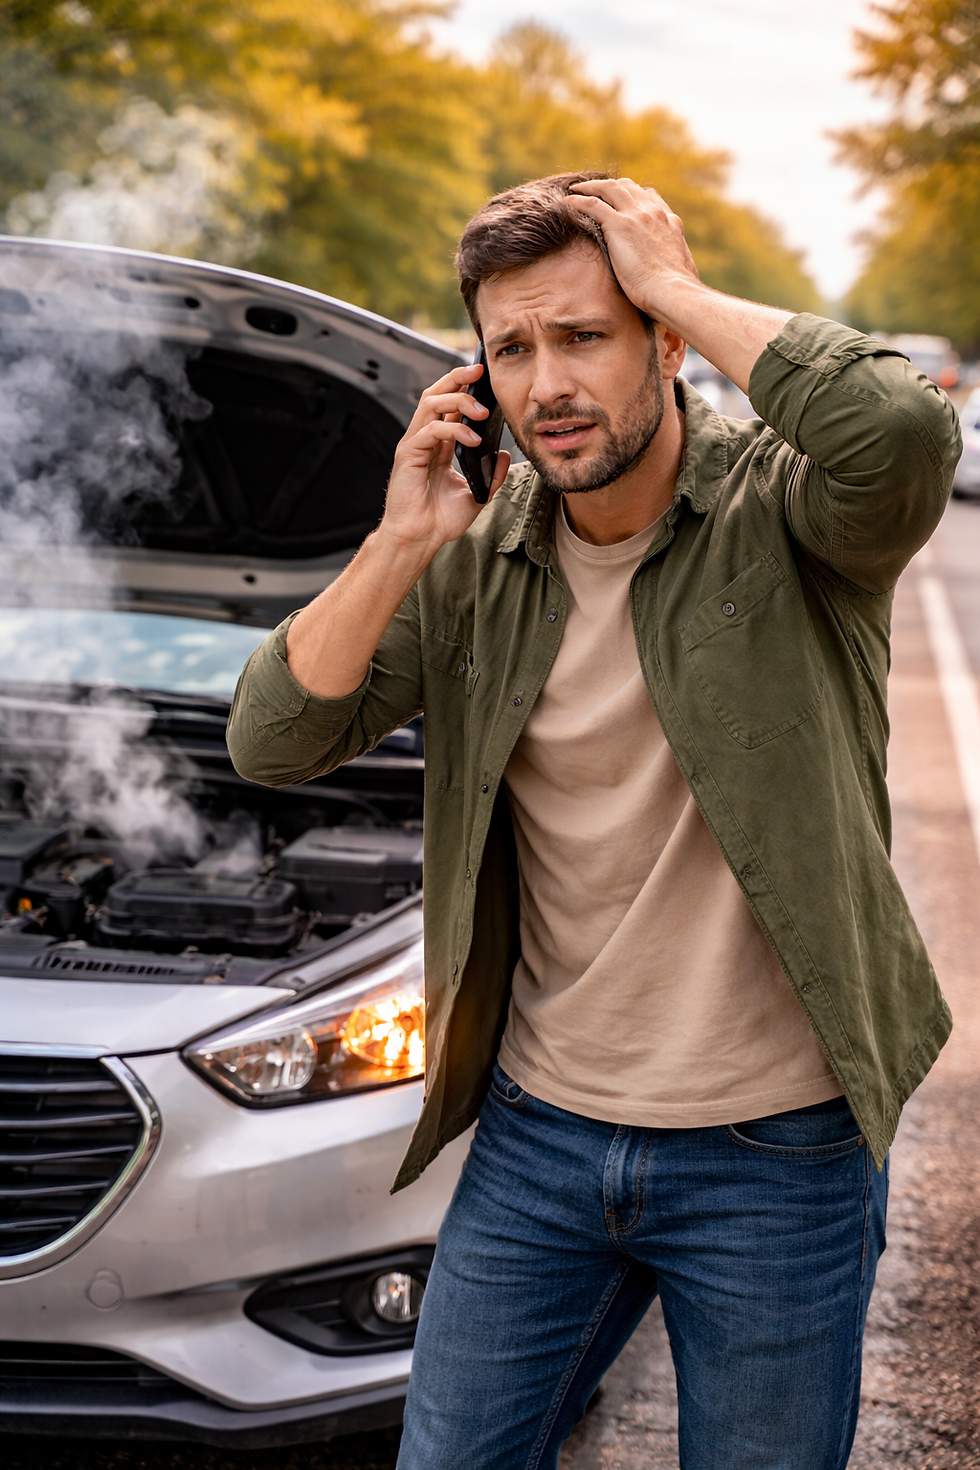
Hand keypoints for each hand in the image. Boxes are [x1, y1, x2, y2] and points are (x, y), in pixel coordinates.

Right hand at [379, 362, 509, 561]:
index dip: (463, 385)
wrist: (419, 539)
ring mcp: (415, 445)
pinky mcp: (408, 454)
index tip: (483, 375)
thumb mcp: (476, 495)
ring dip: (458, 401)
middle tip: (479, 371)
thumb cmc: (439, 520)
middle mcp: (425, 439)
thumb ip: (492, 475)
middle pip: (436, 394)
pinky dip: (453, 430)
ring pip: (431, 404)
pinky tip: (472, 440)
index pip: (448, 404)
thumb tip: (506, 455)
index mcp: (439, 445)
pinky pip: (430, 430)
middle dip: (457, 378)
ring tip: (481, 411)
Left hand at [566, 177, 700, 323]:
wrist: (672, 293)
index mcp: (669, 223)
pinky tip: (569, 203)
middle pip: (628, 187)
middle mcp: (653, 214)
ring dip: (591, 187)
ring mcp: (636, 217)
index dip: (633, 195)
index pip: (650, 198)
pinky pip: (593, 205)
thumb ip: (676, 263)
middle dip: (609, 186)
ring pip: (610, 188)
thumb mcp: (683, 271)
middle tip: (593, 192)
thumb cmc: (676, 293)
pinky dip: (579, 201)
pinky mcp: (619, 225)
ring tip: (576, 190)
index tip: (620, 201)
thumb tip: (676, 275)